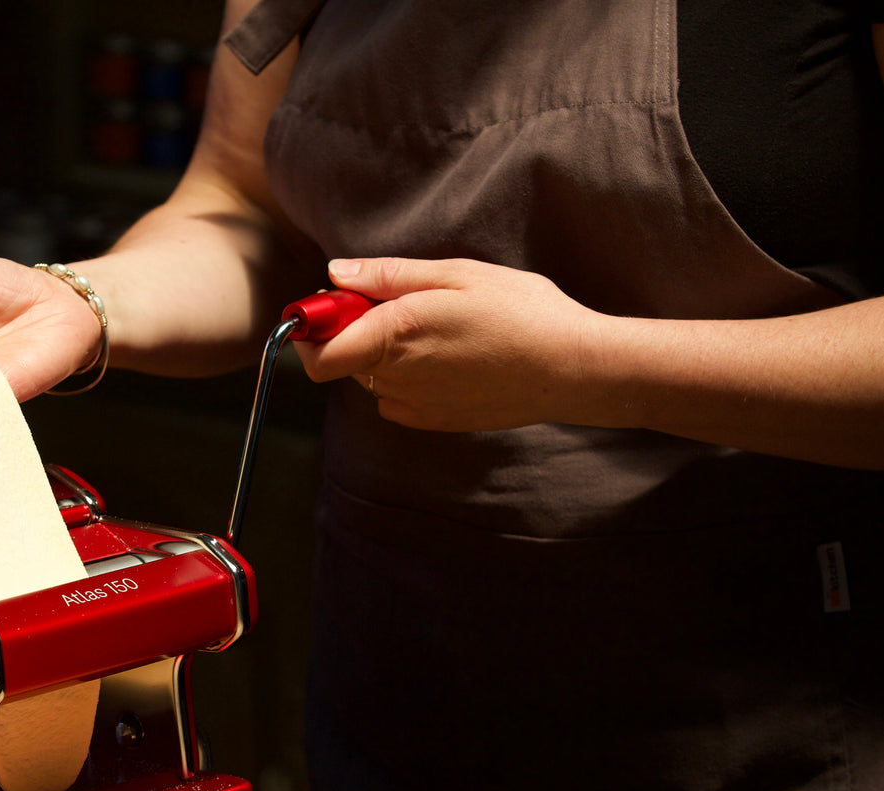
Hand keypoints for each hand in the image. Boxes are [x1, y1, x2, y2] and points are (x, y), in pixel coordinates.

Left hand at [291, 257, 604, 431]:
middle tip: (395, 300)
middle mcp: (397, 378)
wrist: (572, 368)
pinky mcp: (434, 422)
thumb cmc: (521, 311)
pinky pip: (396, 398)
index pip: (317, 353)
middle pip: (342, 359)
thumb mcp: (455, 274)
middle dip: (351, 330)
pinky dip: (405, 377)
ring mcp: (415, 405)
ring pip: (371, 377)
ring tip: (436, 327)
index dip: (311, 329)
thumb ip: (387, 276)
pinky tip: (447, 357)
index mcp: (395, 335)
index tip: (329, 304)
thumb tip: (335, 274)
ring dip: (382, 353)